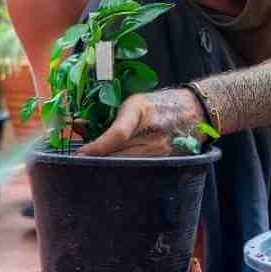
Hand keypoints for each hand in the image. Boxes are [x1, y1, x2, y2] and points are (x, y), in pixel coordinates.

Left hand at [77, 88, 207, 156]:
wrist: (193, 111)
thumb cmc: (158, 104)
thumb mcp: (132, 102)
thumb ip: (106, 116)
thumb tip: (77, 126)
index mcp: (141, 111)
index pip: (117, 134)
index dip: (96, 147)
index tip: (79, 155)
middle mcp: (152, 134)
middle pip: (118, 155)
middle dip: (96, 159)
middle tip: (80, 163)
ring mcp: (160, 151)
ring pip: (126, 164)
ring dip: (107, 166)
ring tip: (93, 166)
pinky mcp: (164, 161)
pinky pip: (137, 168)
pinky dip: (122, 168)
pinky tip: (113, 168)